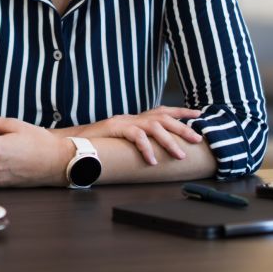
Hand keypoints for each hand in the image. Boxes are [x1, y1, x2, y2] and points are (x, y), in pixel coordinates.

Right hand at [71, 107, 203, 164]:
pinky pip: (135, 136)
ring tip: (180, 155)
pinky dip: (146, 148)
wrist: (73, 142)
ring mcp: (124, 122)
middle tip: (197, 139)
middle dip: (182, 128)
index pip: (163, 111)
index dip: (181, 111)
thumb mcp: (123, 141)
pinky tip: (152, 161)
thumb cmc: (99, 145)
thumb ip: (138, 141)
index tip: (199, 115)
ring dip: (169, 141)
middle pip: (163, 117)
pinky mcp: (115, 128)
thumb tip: (157, 151)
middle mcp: (132, 117)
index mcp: (136, 119)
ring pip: (153, 126)